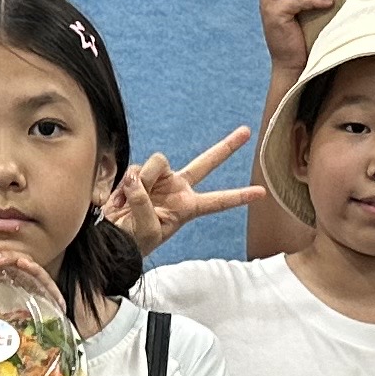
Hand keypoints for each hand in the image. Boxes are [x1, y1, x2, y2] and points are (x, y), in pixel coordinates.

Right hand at [107, 127, 262, 250]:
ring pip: (158, 162)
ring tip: (128, 202)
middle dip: (226, 147)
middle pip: (206, 163)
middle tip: (247, 132)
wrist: (112, 239)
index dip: (239, 196)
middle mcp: (177, 189)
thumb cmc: (133, 243)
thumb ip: (143, 202)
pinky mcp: (139, 175)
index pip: (218, 201)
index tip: (262, 193)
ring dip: (142, 180)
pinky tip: (118, 202)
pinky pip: (134, 170)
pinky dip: (124, 185)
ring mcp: (159, 180)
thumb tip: (135, 177)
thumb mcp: (147, 230)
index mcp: (188, 207)